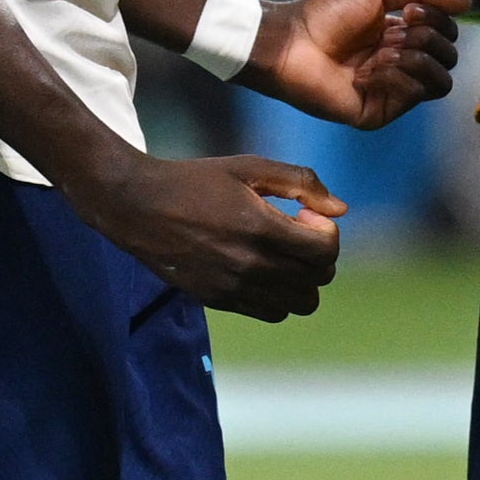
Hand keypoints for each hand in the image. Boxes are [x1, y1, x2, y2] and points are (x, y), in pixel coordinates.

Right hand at [84, 151, 347, 318]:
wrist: (138, 208)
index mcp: (259, 227)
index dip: (326, 231)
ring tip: (283, 255)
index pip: (325, 250)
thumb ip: (300, 182)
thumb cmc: (196, 181)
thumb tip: (341, 209)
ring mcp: (234, 288)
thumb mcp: (249, 167)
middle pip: (319, 279)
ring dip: (303, 280)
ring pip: (301, 304)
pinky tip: (263, 270)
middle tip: (295, 231)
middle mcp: (249, 264)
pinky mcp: (220, 301)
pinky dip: (280, 296)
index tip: (303, 214)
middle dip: (318, 254)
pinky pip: (272, 313)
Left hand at [247, 0, 468, 128]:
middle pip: (448, 58)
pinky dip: (397, 77)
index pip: (445, 35)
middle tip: (397, 31)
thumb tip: (465, 3)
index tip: (410, 11)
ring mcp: (390, 89)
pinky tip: (370, 71)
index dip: (437, 21)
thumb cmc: (326, 13)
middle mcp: (399, 63)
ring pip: (439, 83)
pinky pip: (413, 96)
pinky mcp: (378, 111)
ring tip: (386, 52)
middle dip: (428, 39)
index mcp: (400, 35)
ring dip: (418, 59)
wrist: (292, 41)